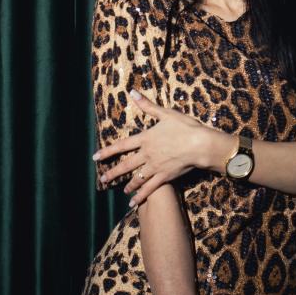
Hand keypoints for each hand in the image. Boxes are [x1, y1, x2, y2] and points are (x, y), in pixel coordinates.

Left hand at [93, 90, 220, 204]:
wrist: (200, 144)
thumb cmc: (186, 127)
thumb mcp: (166, 113)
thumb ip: (148, 106)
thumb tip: (132, 92)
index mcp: (146, 139)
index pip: (122, 146)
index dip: (107, 152)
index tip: (96, 157)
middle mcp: (147, 154)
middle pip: (126, 165)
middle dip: (113, 173)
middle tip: (102, 179)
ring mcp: (155, 167)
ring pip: (136, 178)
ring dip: (127, 184)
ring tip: (121, 189)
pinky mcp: (165, 176)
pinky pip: (149, 188)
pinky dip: (140, 195)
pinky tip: (133, 202)